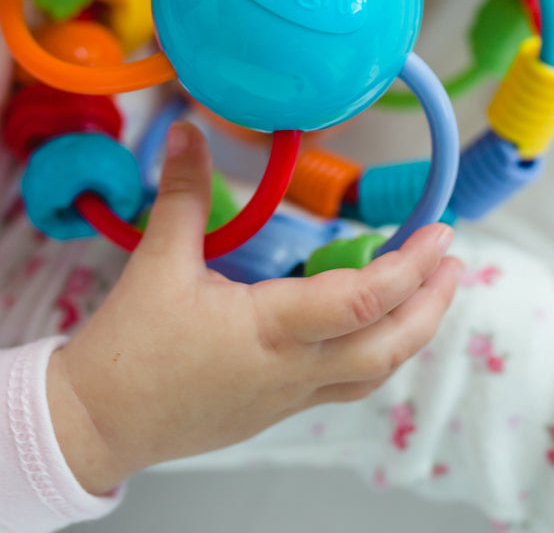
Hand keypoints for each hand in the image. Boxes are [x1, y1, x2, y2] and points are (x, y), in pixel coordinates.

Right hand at [46, 122, 462, 493]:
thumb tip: (187, 132)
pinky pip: (345, 385)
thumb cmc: (129, 349)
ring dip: (411, 333)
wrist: (99, 421)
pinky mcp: (275, 409)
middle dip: (431, 304)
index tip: (439, 234)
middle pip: (388, 346)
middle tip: (455, 264)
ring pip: (372, 372)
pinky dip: (374, 354)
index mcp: (270, 329)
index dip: (409, 266)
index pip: (361, 300)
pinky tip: (367, 333)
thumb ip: (182, 194)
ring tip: (429, 297)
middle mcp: (293, 370)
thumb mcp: (157, 263)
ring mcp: (288, 396)